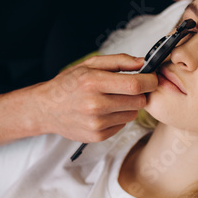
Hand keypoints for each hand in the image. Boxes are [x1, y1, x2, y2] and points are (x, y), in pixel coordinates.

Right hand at [33, 54, 157, 141]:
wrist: (46, 108)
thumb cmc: (69, 84)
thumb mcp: (89, 64)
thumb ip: (118, 61)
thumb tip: (143, 62)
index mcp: (94, 82)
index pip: (135, 84)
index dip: (150, 80)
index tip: (151, 78)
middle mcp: (95, 104)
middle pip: (139, 101)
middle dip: (140, 93)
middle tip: (130, 88)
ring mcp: (96, 123)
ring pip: (133, 114)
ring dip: (129, 106)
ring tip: (112, 99)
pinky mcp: (97, 136)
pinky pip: (122, 125)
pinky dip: (118, 117)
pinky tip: (104, 111)